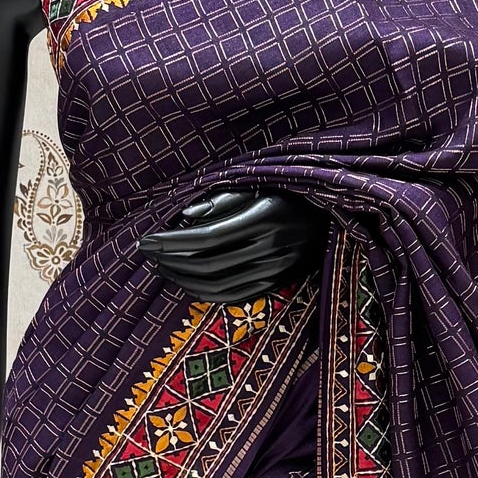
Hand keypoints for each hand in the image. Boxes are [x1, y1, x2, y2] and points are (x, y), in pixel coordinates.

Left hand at [138, 186, 326, 299]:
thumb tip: (184, 217)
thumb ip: (222, 197)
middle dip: (171, 260)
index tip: (145, 240)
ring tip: (162, 266)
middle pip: (208, 263)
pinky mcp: (279, 283)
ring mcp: (278, 269)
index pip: (206, 236)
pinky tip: (187, 283)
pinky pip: (235, 296)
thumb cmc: (287, 188)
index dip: (171, 241)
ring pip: (218, 284)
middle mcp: (273, 246)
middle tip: (148, 253)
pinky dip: (205, 294)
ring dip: (183, 278)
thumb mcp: (258, 181)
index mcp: (266, 215)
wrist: (331, 210)